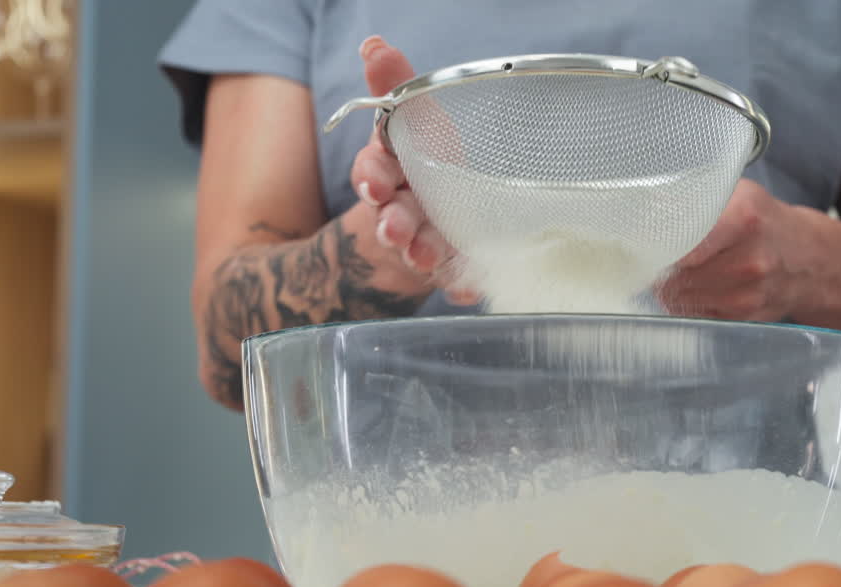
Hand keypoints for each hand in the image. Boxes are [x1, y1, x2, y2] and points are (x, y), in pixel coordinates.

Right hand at [349, 36, 478, 305]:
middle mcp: (400, 210)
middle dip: (394, 222)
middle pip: (393, 216)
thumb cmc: (424, 164)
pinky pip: (453, 280)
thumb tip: (373, 45)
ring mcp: (422, 242)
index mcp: (390, 172)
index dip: (373, 175)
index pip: (374, 169)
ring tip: (429, 255)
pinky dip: (459, 284)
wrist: (426, 225)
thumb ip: (395, 86)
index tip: (375, 183)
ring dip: (423, 252)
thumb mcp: (412, 122)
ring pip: (418, 250)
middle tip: (397, 229)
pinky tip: (468, 288)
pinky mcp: (447, 269)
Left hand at [657, 180, 827, 321]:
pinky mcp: (742, 316)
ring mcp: (747, 293)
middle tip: (658, 256)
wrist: (808, 259)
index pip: (681, 240)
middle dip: (660, 266)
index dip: (657, 243)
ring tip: (679, 269)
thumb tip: (647, 209)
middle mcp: (749, 260)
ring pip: (681, 295)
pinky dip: (686, 301)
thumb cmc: (765, 222)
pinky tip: (697, 285)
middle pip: (676, 272)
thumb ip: (695, 200)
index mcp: (744, 219)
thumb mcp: (737, 194)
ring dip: (670, 286)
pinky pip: (694, 312)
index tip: (646, 242)